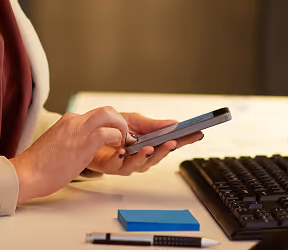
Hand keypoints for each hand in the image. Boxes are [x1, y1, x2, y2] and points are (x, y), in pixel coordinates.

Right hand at [9, 106, 127, 202]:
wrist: (26, 174)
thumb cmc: (38, 167)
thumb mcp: (56, 146)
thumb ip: (70, 141)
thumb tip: (79, 148)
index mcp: (68, 121)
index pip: (95, 114)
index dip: (108, 123)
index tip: (114, 134)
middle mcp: (74, 121)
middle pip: (105, 110)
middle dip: (119, 120)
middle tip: (123, 135)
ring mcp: (79, 130)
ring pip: (109, 114)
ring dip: (121, 126)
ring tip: (123, 140)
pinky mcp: (84, 143)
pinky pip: (107, 133)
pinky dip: (116, 138)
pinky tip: (117, 148)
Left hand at [86, 112, 203, 175]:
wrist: (90, 134)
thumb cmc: (113, 129)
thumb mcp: (134, 120)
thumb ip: (152, 124)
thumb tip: (174, 122)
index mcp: (150, 144)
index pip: (171, 142)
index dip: (185, 139)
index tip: (197, 133)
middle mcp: (142, 156)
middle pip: (158, 157)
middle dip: (166, 151)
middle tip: (172, 142)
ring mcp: (128, 163)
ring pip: (140, 165)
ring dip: (145, 157)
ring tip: (148, 148)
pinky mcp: (112, 166)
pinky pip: (119, 165)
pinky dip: (122, 158)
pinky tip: (124, 151)